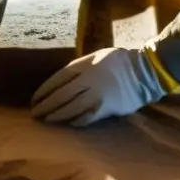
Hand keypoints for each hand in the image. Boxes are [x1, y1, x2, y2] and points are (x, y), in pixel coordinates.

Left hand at [31, 47, 165, 125]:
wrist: (146, 71)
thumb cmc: (120, 61)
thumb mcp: (98, 55)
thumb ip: (80, 66)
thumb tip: (61, 81)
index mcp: (86, 65)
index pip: (58, 78)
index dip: (44, 90)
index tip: (34, 98)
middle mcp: (89, 80)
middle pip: (61, 95)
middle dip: (46, 106)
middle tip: (34, 114)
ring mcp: (98, 95)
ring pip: (71, 109)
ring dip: (57, 116)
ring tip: (46, 121)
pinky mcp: (108, 108)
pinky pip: (87, 118)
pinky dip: (76, 122)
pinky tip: (68, 124)